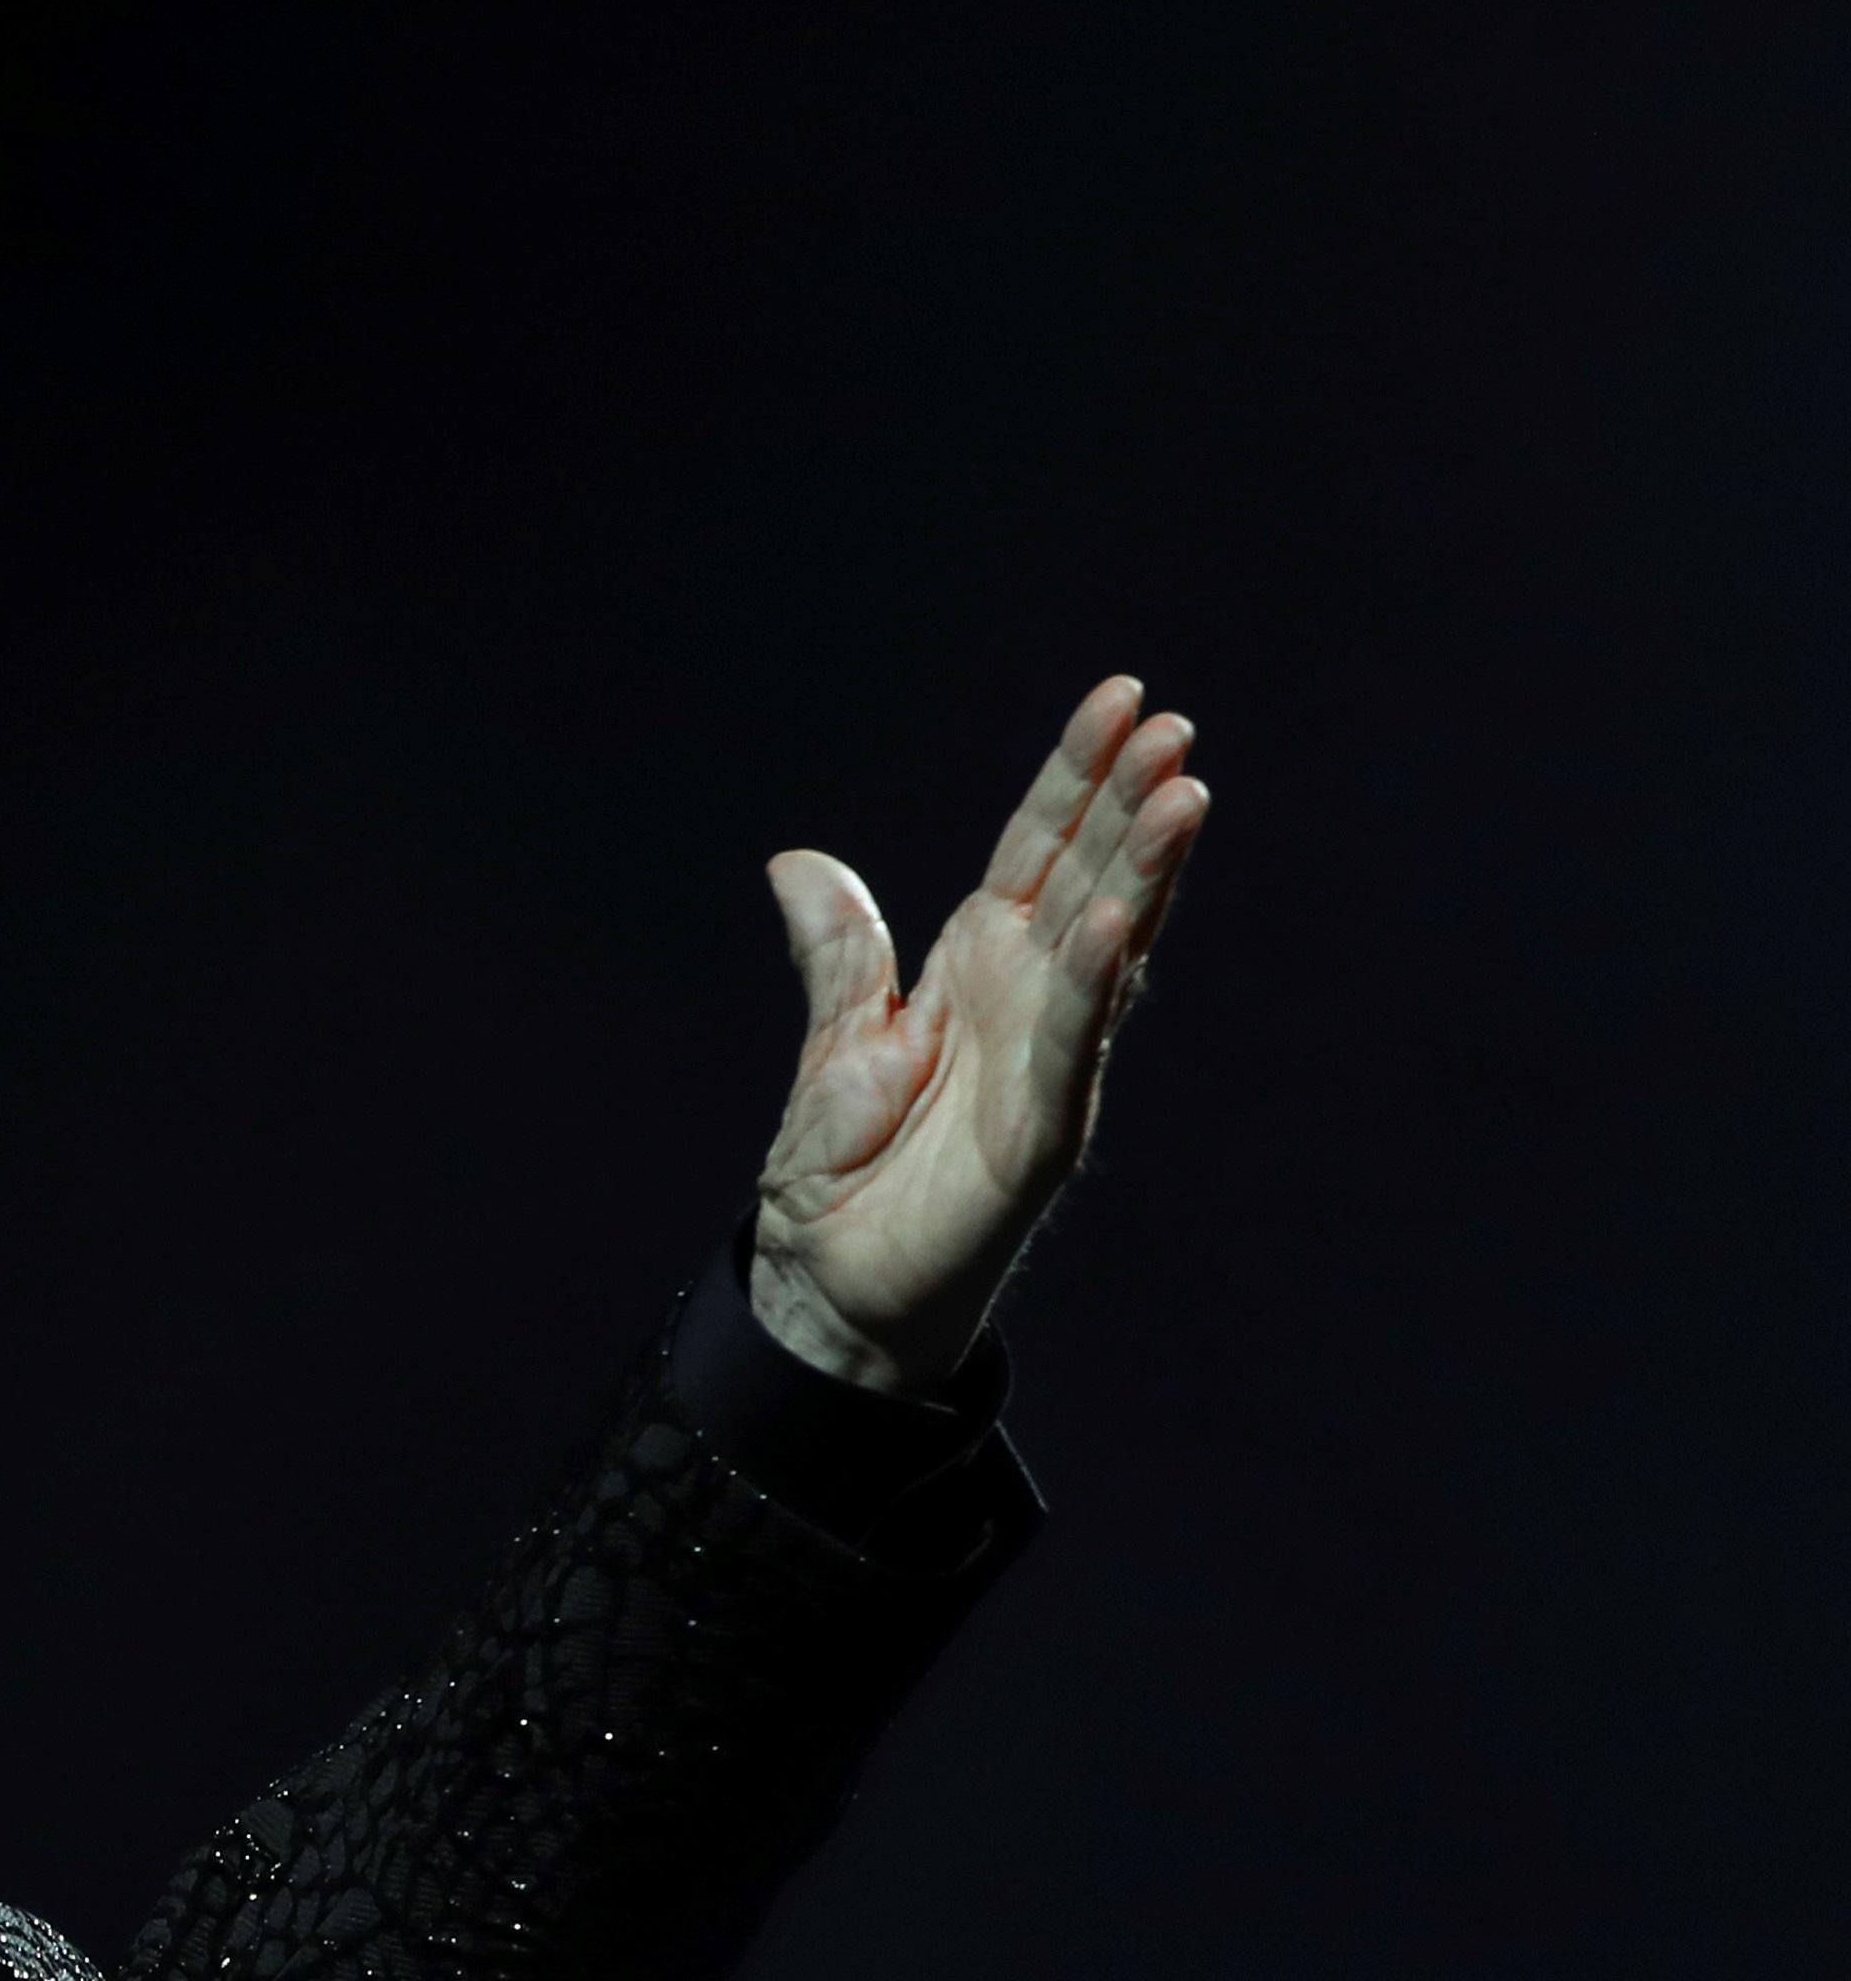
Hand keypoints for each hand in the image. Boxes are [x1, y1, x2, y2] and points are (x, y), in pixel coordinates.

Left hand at [748, 676, 1209, 1395]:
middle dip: (1129, 803)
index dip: (1075, 775)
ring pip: (1105, 948)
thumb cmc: (844, 1169)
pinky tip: (1117, 923)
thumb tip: (797, 863)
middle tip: (1173, 726)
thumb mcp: (837, 1039)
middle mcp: (1027, 998)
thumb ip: (839, 953)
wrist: (831, 1283)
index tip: (1121, 697)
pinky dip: (1091, 982)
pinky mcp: (1043, 1129)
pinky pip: (1072, 1044)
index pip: (1038, 847)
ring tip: (1184, 796)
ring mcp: (1046, 1060)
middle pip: (1089, 879)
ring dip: (1144, 876)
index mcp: (979, 965)